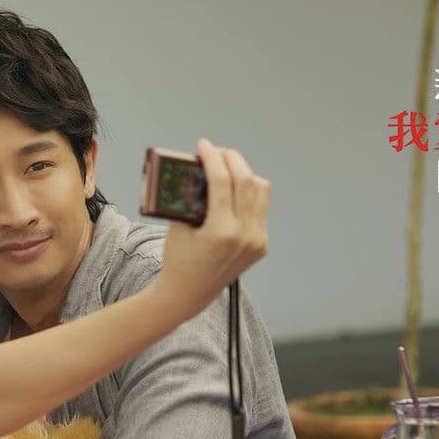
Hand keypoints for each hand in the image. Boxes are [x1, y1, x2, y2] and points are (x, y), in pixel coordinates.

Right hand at [155, 138, 270, 317]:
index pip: (223, 181)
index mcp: (221, 232)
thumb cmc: (178, 260)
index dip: (212, 157)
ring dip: (244, 173)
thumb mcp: (177, 226)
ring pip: (260, 190)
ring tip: (226, 168)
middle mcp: (244, 236)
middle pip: (246, 180)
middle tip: (216, 152)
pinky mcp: (261, 245)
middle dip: (230, 158)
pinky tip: (234, 190)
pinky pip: (260, 208)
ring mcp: (256, 241)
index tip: (203, 145)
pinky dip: (248, 193)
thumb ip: (186, 197)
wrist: (190, 293)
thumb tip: (191, 167)